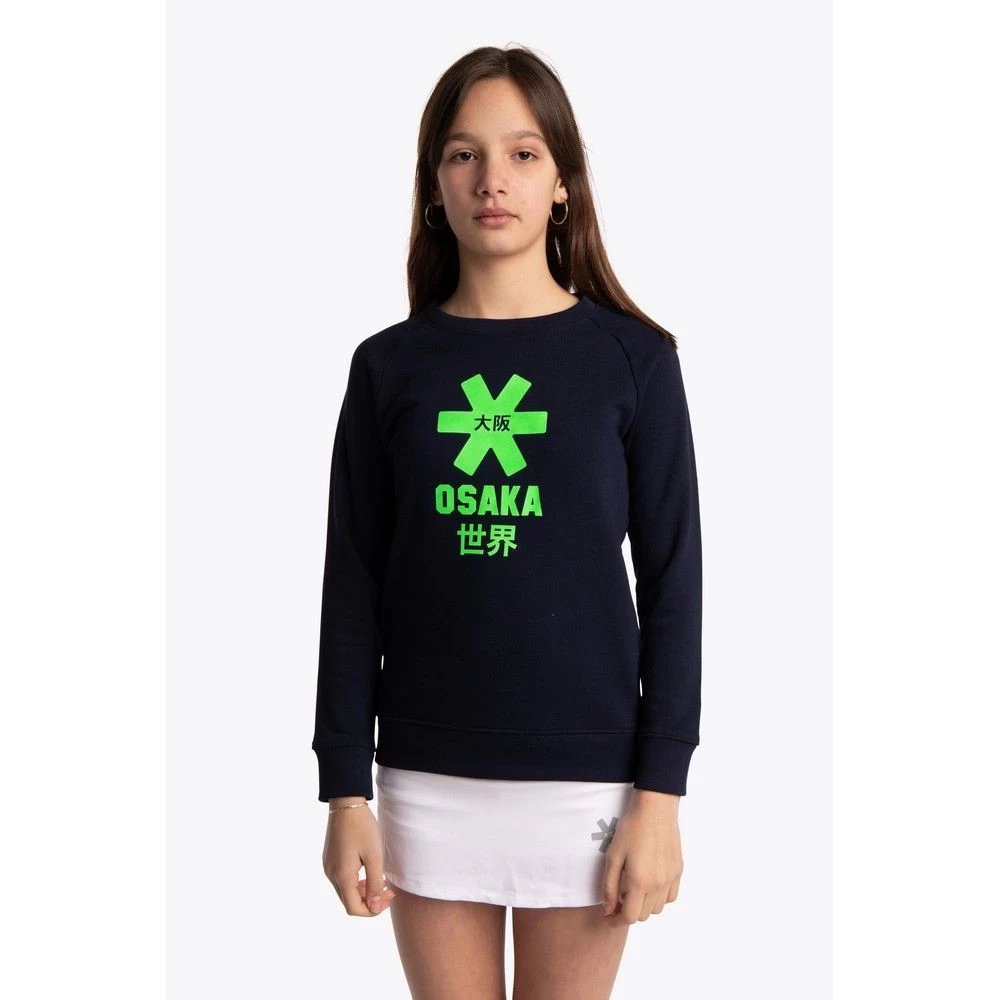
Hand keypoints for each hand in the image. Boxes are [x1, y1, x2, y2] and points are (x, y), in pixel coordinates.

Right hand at [323, 802, 397, 916]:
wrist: (345, 803)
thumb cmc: (362, 827)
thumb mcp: (374, 855)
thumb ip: (375, 884)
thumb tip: (374, 908)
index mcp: (342, 876)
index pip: (354, 909)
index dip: (373, 910)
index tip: (388, 897)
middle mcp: (331, 875)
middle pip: (349, 901)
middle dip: (369, 901)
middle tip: (387, 889)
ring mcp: (328, 867)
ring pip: (345, 891)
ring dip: (363, 891)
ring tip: (379, 880)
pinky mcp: (329, 859)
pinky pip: (342, 879)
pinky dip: (355, 882)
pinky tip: (367, 870)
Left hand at [600, 790, 682, 924]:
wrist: (655, 808)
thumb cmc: (631, 828)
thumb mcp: (613, 855)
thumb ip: (609, 886)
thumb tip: (608, 910)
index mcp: (640, 881)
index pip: (629, 917)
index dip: (616, 921)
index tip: (607, 916)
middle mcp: (658, 884)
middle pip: (643, 915)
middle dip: (628, 911)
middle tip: (617, 897)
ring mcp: (671, 878)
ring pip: (657, 908)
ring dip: (644, 905)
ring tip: (632, 887)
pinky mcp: (678, 871)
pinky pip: (670, 897)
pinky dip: (659, 898)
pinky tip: (649, 884)